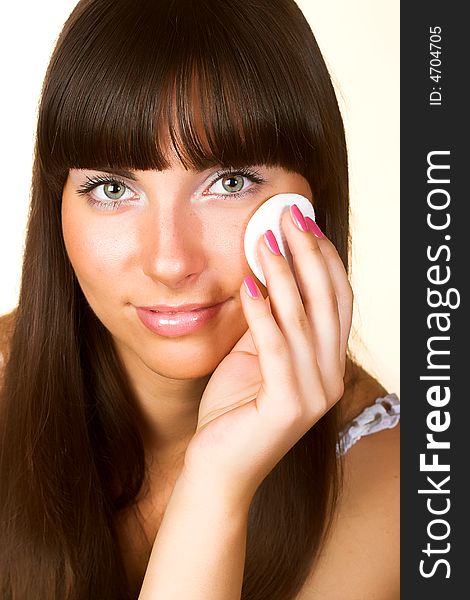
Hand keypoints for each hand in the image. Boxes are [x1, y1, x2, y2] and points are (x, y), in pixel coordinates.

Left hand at [181, 206, 352, 507]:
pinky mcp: (288, 405)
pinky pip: (275, 346)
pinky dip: (261, 311)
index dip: (324, 257)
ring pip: (302, 318)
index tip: (305, 222)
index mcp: (327, 362)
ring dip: (283, 273)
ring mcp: (314, 393)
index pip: (337, 299)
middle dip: (309, 252)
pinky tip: (248, 282)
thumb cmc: (234, 409)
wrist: (219, 468)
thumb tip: (265, 270)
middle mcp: (330, 376)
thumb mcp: (255, 355)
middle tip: (290, 216)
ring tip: (264, 238)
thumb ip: (268, 320)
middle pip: (327, 301)